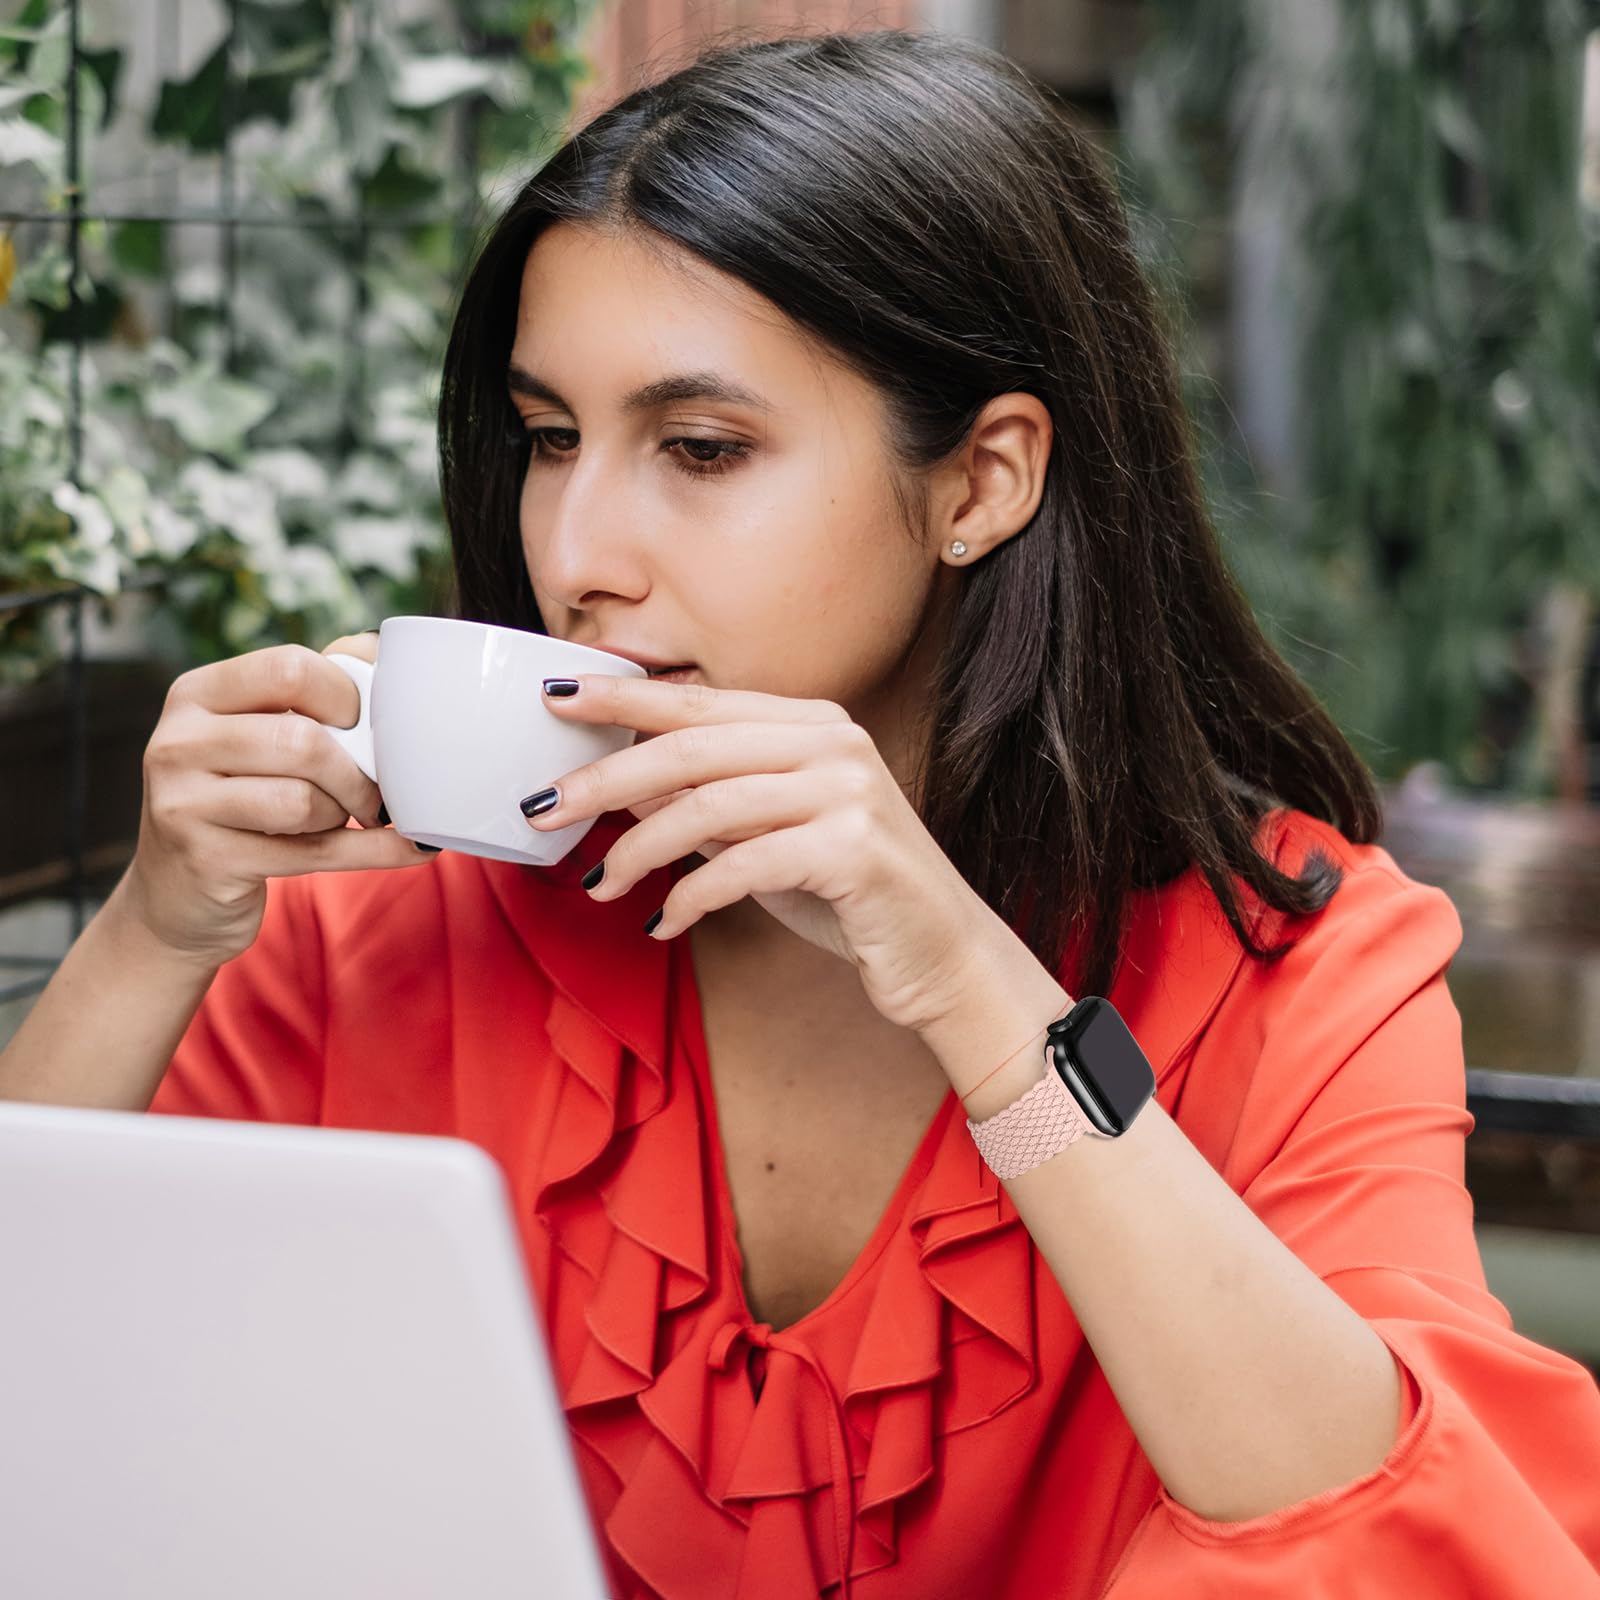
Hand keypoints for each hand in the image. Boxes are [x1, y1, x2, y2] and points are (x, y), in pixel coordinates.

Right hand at [125, 636, 432, 968]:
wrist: (177, 895)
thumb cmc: (240, 800)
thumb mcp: (258, 736)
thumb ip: (312, 692)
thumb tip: (379, 649)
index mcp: (196, 694)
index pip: (290, 669)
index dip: (346, 696)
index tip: (364, 726)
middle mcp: (178, 742)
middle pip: (302, 740)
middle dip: (356, 771)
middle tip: (372, 791)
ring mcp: (182, 804)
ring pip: (303, 801)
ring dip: (344, 813)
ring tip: (341, 817)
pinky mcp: (206, 861)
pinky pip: (315, 853)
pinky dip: (376, 850)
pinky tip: (412, 846)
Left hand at [524, 674, 993, 1034]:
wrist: (941, 955)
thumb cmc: (848, 893)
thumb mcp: (766, 837)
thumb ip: (705, 804)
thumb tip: (621, 784)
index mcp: (812, 724)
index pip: (698, 702)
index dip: (622, 697)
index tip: (554, 701)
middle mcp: (834, 743)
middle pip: (691, 748)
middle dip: (605, 779)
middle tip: (544, 810)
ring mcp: (848, 793)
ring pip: (709, 807)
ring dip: (638, 850)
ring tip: (599, 886)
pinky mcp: (853, 850)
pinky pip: (743, 866)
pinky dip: (690, 897)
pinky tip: (662, 924)